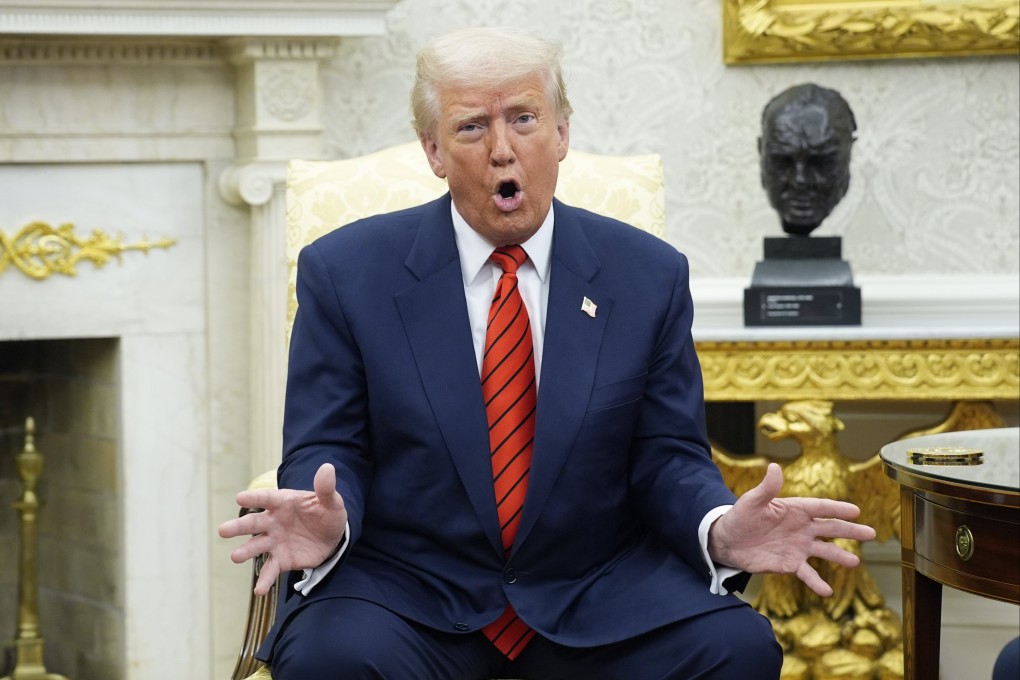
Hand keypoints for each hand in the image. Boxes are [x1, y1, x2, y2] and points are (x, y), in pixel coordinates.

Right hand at [218, 463, 347, 594]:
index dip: (254, 498)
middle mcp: (273, 521)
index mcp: (283, 502)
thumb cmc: (327, 513)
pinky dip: (265, 580)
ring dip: (245, 552)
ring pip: (256, 546)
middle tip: (223, 530)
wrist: (332, 537)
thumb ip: (326, 488)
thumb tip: (328, 467)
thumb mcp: (331, 501)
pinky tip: (259, 590)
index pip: (266, 499)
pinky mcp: (281, 559)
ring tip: (235, 557)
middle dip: (238, 527)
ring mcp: (275, 541)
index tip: (239, 498)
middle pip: (253, 523)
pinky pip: (270, 570)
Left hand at [708, 463, 876, 596]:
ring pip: (824, 551)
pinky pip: (807, 574)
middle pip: (830, 528)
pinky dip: (817, 583)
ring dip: (840, 556)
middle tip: (871, 533)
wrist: (727, 542)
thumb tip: (774, 467)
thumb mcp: (752, 501)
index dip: (837, 508)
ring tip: (855, 562)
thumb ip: (766, 488)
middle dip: (850, 530)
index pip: (820, 507)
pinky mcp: (790, 564)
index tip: (856, 511)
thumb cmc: (739, 517)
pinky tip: (827, 592)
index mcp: (794, 509)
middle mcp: (801, 528)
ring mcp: (798, 547)